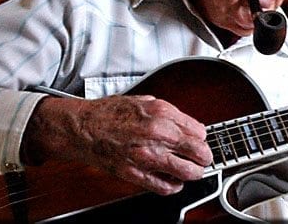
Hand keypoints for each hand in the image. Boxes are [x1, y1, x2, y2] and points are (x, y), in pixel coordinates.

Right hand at [23, 95, 212, 195]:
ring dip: (193, 173)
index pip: (200, 131)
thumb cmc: (110, 113)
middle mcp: (157, 134)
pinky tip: (172, 181)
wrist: (83, 127)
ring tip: (191, 171)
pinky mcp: (136, 173)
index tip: (199, 140)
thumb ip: (171, 114)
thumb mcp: (146, 101)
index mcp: (162, 113)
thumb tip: (191, 126)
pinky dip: (173, 186)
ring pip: (188, 173)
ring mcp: (147, 156)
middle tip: (201, 158)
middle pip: (200, 153)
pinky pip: (165, 187)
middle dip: (204, 157)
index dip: (201, 138)